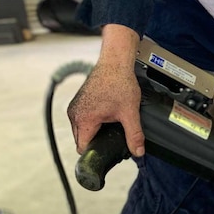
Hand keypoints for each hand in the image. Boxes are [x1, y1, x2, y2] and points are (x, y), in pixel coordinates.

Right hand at [67, 25, 143, 155]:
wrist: (115, 62)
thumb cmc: (119, 82)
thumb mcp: (130, 113)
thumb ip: (134, 135)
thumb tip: (138, 151)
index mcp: (83, 119)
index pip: (83, 148)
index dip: (96, 151)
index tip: (108, 150)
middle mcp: (74, 114)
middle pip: (82, 140)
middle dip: (97, 141)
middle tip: (114, 135)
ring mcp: (75, 107)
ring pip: (82, 130)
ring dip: (95, 130)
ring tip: (111, 122)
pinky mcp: (78, 101)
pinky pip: (83, 119)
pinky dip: (93, 121)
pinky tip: (106, 114)